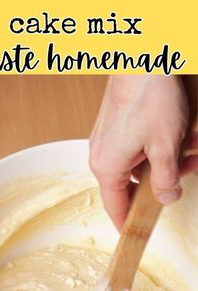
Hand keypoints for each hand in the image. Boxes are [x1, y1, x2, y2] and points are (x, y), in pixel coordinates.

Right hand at [90, 75, 197, 229]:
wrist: (142, 57)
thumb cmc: (148, 97)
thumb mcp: (165, 147)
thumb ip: (166, 180)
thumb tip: (166, 197)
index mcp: (107, 166)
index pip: (116, 208)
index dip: (130, 224)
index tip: (139, 234)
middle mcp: (102, 154)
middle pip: (133, 184)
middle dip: (164, 181)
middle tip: (185, 174)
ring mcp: (109, 138)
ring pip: (141, 162)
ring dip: (167, 161)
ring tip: (191, 148)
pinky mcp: (117, 125)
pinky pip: (140, 145)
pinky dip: (160, 145)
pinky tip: (182, 135)